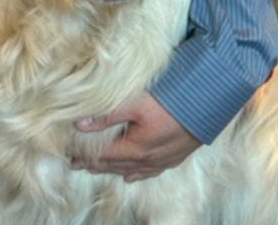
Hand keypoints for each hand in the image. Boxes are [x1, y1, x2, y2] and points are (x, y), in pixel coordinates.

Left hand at [72, 92, 200, 181]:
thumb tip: (80, 125)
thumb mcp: (134, 103)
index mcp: (135, 149)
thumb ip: (107, 115)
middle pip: (115, 165)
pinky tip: (131, 176)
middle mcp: (147, 160)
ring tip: (96, 169)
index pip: (103, 156)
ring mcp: (161, 161)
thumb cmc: (169, 101)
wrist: (206, 105)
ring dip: (112, 169)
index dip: (85, 156)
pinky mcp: (173, 158)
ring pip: (131, 170)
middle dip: (94, 165)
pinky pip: (148, 172)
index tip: (70, 157)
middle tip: (76, 164)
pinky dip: (135, 174)